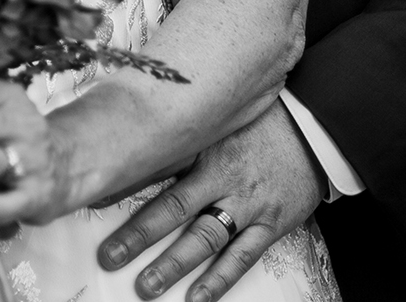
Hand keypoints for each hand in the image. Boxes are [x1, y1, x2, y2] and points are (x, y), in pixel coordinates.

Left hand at [96, 98, 323, 301]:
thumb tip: (136, 138)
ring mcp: (247, 202)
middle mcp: (222, 175)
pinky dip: (219, 279)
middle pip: (174, 207)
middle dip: (139, 235)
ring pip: (205, 236)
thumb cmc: (260, 122)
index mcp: (204, 146)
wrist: (314, 127)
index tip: (92, 200)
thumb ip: (181, 136)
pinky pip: (242, 255)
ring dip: (174, 264)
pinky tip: (197, 297)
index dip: (122, 184)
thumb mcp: (217, 121)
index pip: (155, 167)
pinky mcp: (270, 223)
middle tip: (110, 256)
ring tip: (147, 285)